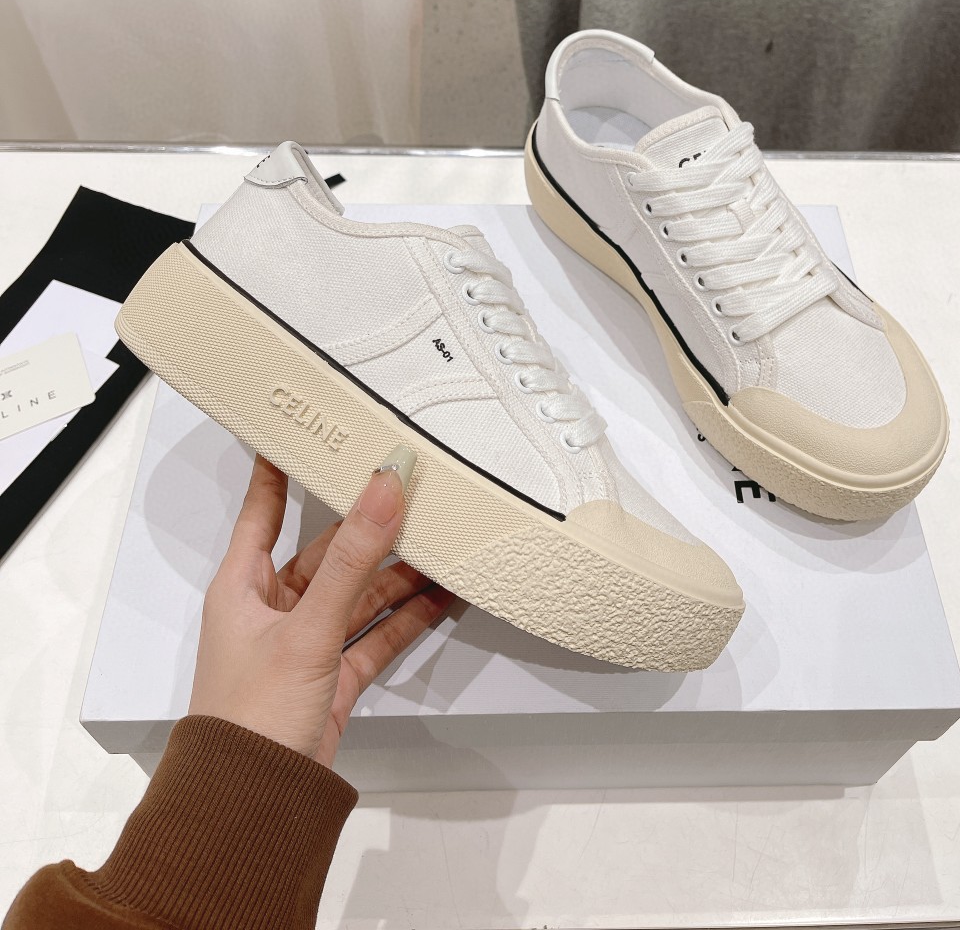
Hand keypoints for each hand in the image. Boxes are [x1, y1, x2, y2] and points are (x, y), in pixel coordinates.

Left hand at [189, 448, 451, 766]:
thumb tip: (381, 490)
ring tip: (440, 543)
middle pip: (328, 552)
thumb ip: (353, 558)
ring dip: (397, 575)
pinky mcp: (331, 677)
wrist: (252, 803)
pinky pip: (374, 634)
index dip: (279, 470)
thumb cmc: (247, 719)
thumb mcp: (306, 627)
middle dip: (369, 528)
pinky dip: (405, 618)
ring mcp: (303, 644)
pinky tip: (437, 598)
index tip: (298, 433)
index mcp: (242, 585)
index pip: (264, 510)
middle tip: (406, 490)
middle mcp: (271, 609)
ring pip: (357, 593)